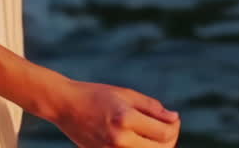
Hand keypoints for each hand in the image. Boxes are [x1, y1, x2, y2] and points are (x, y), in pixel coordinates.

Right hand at [50, 78, 180, 147]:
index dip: (174, 126)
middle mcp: (120, 139)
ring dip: (156, 147)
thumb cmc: (95, 95)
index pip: (165, 132)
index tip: (171, 118)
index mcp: (126, 119)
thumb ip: (152, 107)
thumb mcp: (125, 94)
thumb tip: (174, 119)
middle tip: (165, 127)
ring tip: (153, 134)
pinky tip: (138, 139)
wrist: (64, 106)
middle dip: (169, 138)